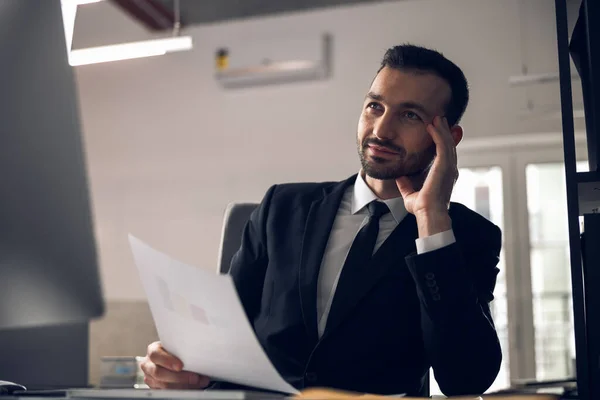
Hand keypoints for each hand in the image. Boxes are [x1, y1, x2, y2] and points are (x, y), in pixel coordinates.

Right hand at [140, 341, 209, 389]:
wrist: (167, 358)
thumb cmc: (173, 351)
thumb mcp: (175, 346)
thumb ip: (182, 350)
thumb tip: (200, 355)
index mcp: (153, 351)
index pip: (155, 355)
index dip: (167, 361)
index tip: (180, 366)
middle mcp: (148, 365)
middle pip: (159, 373)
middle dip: (179, 377)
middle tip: (194, 378)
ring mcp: (150, 378)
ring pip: (164, 385)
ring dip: (183, 386)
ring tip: (198, 383)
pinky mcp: (155, 388)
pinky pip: (167, 392)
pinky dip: (182, 390)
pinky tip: (192, 387)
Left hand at [395, 116, 460, 235]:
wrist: (428, 214)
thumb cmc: (422, 208)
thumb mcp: (411, 194)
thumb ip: (406, 185)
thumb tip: (400, 178)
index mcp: (444, 175)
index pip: (444, 154)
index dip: (441, 141)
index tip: (435, 130)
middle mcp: (449, 170)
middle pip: (448, 145)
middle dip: (444, 131)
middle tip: (439, 118)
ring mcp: (449, 167)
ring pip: (447, 142)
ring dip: (442, 129)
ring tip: (437, 118)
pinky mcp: (445, 165)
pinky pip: (443, 145)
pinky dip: (439, 134)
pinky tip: (433, 125)